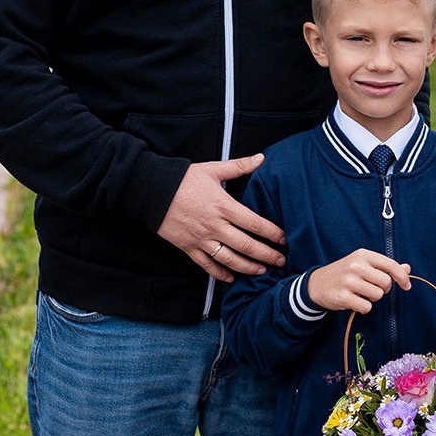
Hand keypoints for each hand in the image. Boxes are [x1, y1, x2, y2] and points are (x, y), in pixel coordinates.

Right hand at [158, 155, 286, 281]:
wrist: (152, 190)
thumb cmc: (183, 179)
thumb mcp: (213, 169)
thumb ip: (239, 166)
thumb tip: (262, 158)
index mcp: (223, 206)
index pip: (255, 224)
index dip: (273, 234)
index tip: (284, 239)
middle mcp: (214, 225)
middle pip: (247, 245)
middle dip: (267, 255)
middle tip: (281, 261)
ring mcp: (201, 239)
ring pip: (229, 259)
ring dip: (248, 268)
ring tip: (262, 271)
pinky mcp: (188, 247)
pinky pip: (207, 265)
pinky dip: (220, 274)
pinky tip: (232, 278)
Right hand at [307, 250, 410, 313]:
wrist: (316, 284)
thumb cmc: (344, 273)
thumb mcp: (363, 264)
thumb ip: (385, 267)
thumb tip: (407, 268)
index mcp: (363, 255)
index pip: (391, 265)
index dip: (402, 277)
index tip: (407, 286)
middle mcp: (355, 265)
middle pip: (386, 283)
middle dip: (383, 289)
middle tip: (371, 288)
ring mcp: (348, 281)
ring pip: (377, 295)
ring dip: (372, 299)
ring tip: (360, 293)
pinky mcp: (343, 296)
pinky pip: (366, 307)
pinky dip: (363, 307)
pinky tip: (354, 301)